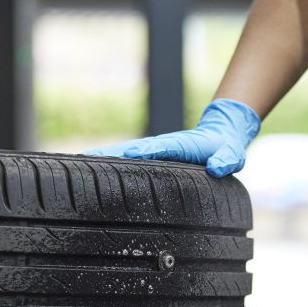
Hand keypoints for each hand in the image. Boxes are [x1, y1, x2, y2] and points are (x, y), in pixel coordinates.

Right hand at [84, 98, 260, 177]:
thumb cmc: (225, 147)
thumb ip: (226, 160)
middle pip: (127, 150)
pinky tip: (92, 172)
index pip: (152, 149)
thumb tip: (219, 168)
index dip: (136, 153)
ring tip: (76, 167)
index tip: (118, 158)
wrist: (221, 135)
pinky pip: (127, 160)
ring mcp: (153, 150)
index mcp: (176, 146)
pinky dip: (109, 164)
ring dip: (102, 160)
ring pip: (122, 154)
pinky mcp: (150, 156)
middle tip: (80, 163)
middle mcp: (160, 146)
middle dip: (105, 157)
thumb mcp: (231, 155)